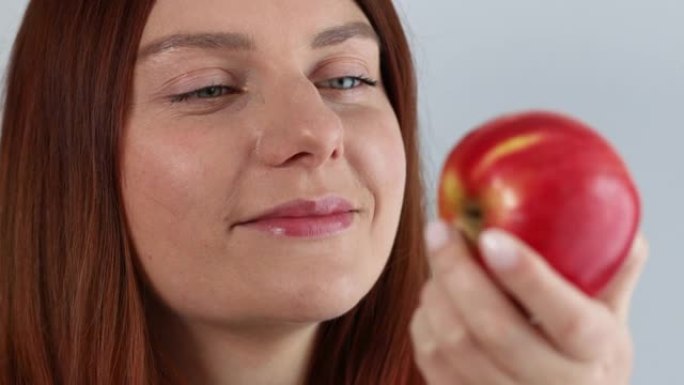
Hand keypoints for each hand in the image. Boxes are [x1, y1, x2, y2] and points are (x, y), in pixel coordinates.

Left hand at [409, 221, 647, 384]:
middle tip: (439, 229)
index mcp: (596, 352)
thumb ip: (610, 270)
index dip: (527, 277)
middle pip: (494, 330)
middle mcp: (554, 384)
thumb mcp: (609, 316)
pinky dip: (425, 321)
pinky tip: (435, 299)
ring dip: (437, 293)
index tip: (490, 237)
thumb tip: (610, 221)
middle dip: (458, 271)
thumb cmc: (585, 352)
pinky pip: (432, 360)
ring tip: (440, 263)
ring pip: (455, 344)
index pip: (566, 317)